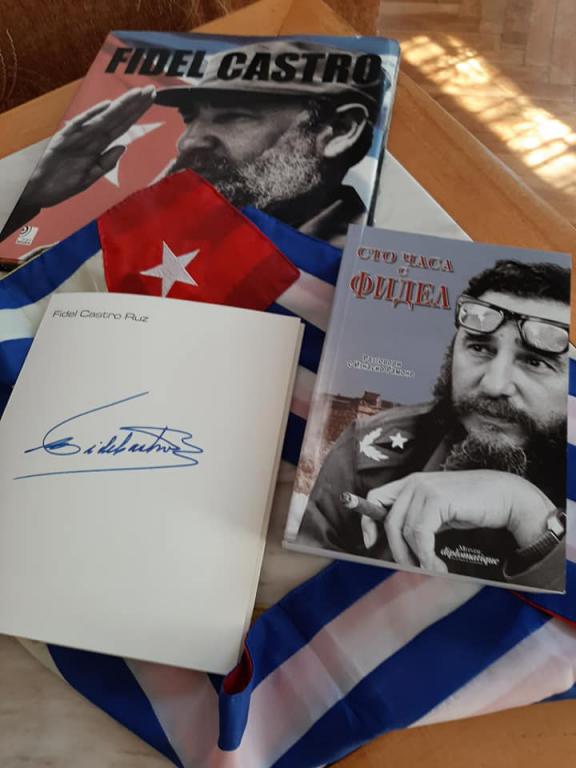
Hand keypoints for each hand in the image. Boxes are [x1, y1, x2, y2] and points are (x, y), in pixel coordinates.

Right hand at [20, 86, 155, 208]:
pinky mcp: (62, 141)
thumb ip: (105, 162)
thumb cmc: (62, 183)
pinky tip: (107, 106)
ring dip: (120, 107)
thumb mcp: (89, 177)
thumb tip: (123, 147)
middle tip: (151, 90)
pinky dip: (92, 117)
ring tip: (138, 94)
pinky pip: (80, 126)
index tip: (150, 100)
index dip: (136, 113)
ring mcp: (76, 138)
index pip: (120, 126)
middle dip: (134, 104)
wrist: (36, 191)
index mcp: (96, 145)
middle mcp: (89, 137)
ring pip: (103, 119)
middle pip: (116, 118)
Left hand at [365, 470, 554, 572]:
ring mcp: (424, 489)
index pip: (376, 498)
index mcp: (411, 483)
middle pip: (389, 522)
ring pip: (405, 531)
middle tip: (412, 568)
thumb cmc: (474, 505)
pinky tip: (438, 565)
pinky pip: (420, 534)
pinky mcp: (437, 499)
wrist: (506, 497)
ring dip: (416, 557)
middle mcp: (414, 483)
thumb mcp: (439, 511)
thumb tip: (400, 545)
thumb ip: (419, 519)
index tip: (371, 543)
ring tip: (432, 568)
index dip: (368, 521)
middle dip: (398, 550)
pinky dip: (426, 555)